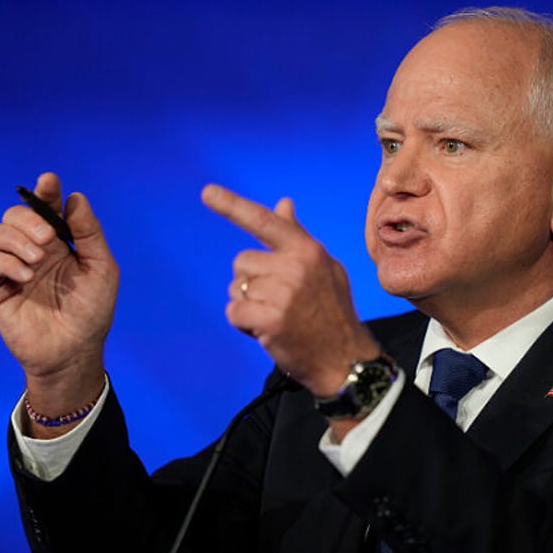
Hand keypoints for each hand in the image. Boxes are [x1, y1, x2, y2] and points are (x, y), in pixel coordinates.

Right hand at [0, 172, 118, 432]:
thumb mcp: (102, 269)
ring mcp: (15, 268)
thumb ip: (89, 234)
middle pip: (16, 215)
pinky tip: (26, 275)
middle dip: (29, 218)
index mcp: (61, 243)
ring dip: (17, 240)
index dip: (45, 191)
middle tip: (47, 238)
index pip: (47, 208)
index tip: (49, 181)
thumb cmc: (93, 312)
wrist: (75, 351)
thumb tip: (76, 198)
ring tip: (38, 260)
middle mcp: (35, 251)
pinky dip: (7, 262)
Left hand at [201, 184, 379, 396]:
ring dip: (249, 305)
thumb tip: (282, 203)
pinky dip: (244, 324)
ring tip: (278, 318)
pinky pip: (234, 312)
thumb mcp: (323, 268)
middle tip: (279, 302)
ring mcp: (283, 292)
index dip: (232, 205)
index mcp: (308, 250)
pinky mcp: (271, 318)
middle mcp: (296, 266)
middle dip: (251, 283)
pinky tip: (268, 331)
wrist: (345, 360)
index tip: (207, 192)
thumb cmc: (331, 312)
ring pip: (236, 289)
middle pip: (242, 262)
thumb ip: (297, 236)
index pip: (265, 222)